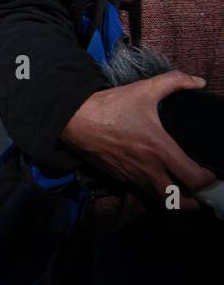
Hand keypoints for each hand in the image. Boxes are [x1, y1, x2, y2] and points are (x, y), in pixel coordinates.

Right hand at [61, 70, 215, 208]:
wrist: (74, 119)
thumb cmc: (110, 106)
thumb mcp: (144, 89)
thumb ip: (175, 82)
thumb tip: (198, 81)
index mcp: (160, 150)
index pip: (194, 179)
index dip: (209, 181)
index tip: (211, 174)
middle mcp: (149, 169)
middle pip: (180, 202)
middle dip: (195, 202)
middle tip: (201, 191)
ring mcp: (133, 177)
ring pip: (161, 201)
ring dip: (175, 199)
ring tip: (183, 189)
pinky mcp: (119, 178)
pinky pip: (143, 192)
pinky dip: (154, 192)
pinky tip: (157, 179)